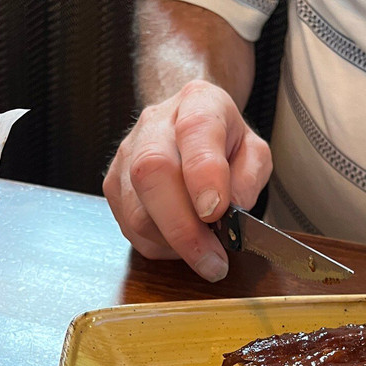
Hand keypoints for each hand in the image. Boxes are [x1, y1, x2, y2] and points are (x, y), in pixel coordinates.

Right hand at [103, 79, 271, 281]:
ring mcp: (125, 156)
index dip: (203, 174)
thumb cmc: (221, 141)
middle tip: (213, 261)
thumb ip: (250, 176)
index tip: (216, 212)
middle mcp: (154, 126)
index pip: (196, 130)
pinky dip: (160, 246)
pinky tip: (181, 241)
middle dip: (183, 228)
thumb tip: (233, 211)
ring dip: (174, 245)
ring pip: (138, 212)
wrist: (184, 124)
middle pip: (152, 174)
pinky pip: (131, 230)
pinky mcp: (112, 186)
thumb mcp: (253, 151)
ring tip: (204, 252)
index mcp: (198, 104)